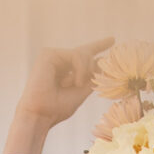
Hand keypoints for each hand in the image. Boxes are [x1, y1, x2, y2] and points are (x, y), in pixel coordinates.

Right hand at [3, 37, 114, 153]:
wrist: (41, 114)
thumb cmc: (58, 108)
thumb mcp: (82, 91)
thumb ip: (92, 76)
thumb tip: (103, 61)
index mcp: (65, 70)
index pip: (83, 55)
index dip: (97, 46)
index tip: (112, 39)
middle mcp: (58, 61)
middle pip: (85, 51)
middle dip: (97, 50)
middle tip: (94, 68)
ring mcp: (52, 55)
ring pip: (83, 54)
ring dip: (86, 70)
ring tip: (79, 84)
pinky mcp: (48, 53)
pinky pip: (76, 55)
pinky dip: (81, 69)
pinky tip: (76, 81)